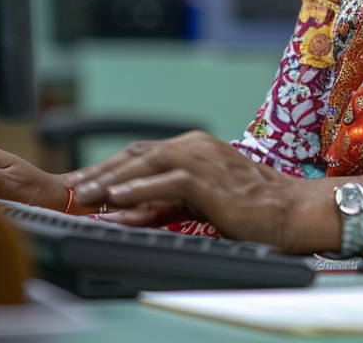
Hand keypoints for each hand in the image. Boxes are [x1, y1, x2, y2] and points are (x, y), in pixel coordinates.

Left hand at [67, 131, 321, 250]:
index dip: (108, 168)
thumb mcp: (197, 204)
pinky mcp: (214, 181)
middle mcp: (197, 147)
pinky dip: (142, 188)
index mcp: (195, 148)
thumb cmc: (250, 208)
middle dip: (102, 171)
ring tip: (86, 194)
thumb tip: (121, 214)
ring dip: (115, 178)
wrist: (291, 210)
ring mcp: (206, 161)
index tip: (79, 185)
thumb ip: (161, 204)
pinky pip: (171, 181)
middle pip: (139, 153)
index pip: (141, 153)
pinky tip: (120, 198)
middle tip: (71, 190)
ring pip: (150, 161)